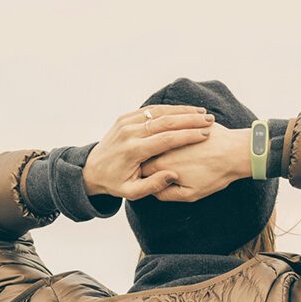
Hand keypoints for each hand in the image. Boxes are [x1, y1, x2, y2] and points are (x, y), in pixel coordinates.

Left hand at [82, 105, 215, 199]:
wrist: (91, 169)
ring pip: (160, 112)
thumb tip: (172, 174)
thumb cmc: (115, 183)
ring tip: (202, 114)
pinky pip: (151, 109)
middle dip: (190, 120)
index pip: (166, 139)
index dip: (188, 135)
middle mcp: (129, 133)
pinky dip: (170, 109)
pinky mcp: (126, 117)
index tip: (205, 135)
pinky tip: (186, 111)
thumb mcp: (132, 192)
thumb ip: (154, 185)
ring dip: (182, 111)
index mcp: (133, 151)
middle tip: (209, 121)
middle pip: (165, 122)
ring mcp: (126, 122)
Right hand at [140, 123, 251, 201]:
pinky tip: (180, 134)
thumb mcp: (191, 194)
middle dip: (149, 156)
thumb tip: (153, 190)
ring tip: (170, 151)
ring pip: (158, 135)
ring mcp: (173, 132)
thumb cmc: (216, 175)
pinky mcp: (185, 121)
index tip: (146, 176)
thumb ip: (166, 193)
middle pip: (147, 151)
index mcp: (161, 164)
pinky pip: (173, 124)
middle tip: (156, 163)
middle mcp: (163, 146)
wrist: (237, 153)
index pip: (140, 169)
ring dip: (159, 140)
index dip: (143, 173)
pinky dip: (173, 130)